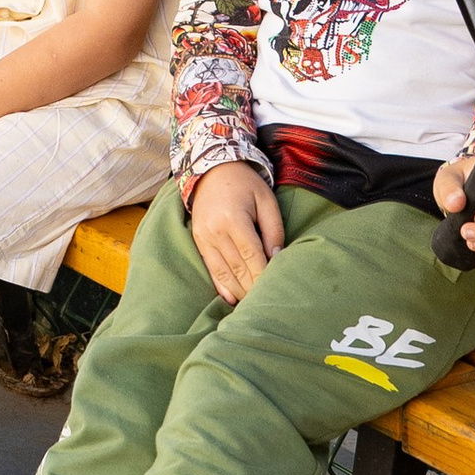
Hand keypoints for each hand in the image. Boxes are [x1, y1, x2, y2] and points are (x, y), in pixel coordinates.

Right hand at [188, 164, 283, 302]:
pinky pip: (210, 268)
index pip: (252, 256)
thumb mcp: (266, 200)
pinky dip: (221, 285)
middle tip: (267, 302)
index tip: (275, 289)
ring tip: (252, 304)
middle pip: (237, 268)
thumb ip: (273, 230)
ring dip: (238, 290)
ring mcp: (203, 237)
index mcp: (233, 219)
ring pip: (223, 272)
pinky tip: (232, 298)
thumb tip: (276, 258)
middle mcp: (215, 231)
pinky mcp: (198, 241)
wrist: (211, 170)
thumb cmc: (245, 185)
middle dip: (253, 287)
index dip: (264, 275)